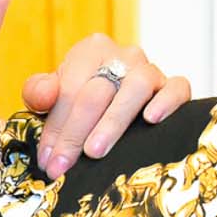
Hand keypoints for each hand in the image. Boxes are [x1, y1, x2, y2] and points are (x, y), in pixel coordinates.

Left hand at [23, 36, 191, 177]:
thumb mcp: (52, 97)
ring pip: (136, 87)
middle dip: (76, 133)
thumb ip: (39, 92)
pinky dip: (166, 102)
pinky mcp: (175, 87)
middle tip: (64, 165)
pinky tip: (151, 119)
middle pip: (98, 91)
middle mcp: (123, 55)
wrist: (111, 111)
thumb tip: (43, 96)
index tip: (48, 159)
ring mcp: (151, 70)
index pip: (70, 88)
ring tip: (95, 151)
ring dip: (112, 122)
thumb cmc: (80, 104)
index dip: (56, 126)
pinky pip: (177, 88)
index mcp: (91, 51)